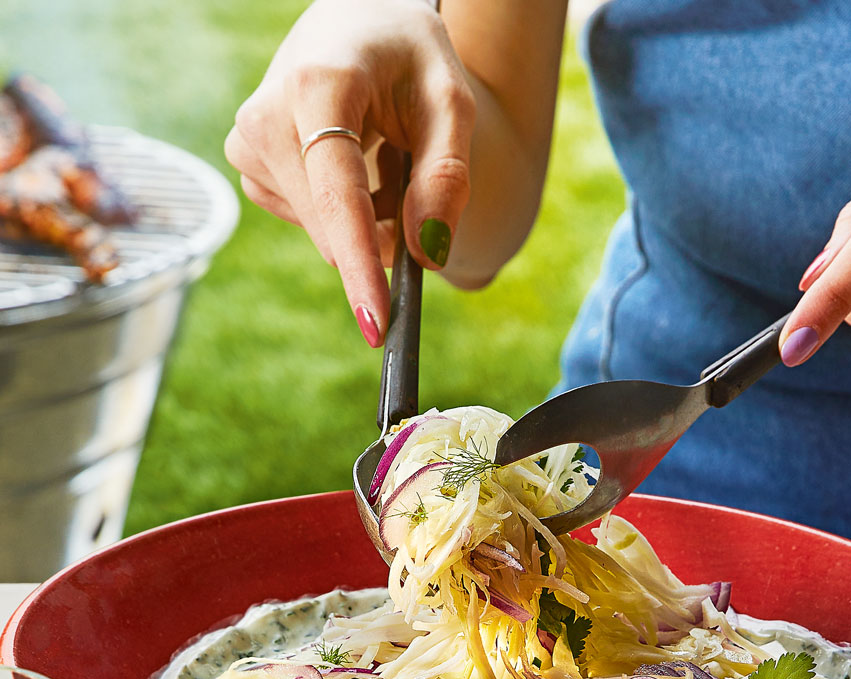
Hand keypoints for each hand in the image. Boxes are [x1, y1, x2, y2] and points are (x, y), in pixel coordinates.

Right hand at [224, 0, 474, 346]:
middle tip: (408, 166)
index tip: (375, 323)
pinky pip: (311, 221)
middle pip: (335, 227)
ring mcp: (248, 143)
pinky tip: (352, 158)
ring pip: (325, 232)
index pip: (338, 195)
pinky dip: (344, 209)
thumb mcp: (450, 102)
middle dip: (384, 229)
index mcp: (318, 88)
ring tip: (378, 145)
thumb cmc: (408, 54)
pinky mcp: (248, 163)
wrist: (356, 20)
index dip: (360, 265)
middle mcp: (266, 116)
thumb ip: (447, 178)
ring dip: (367, 214)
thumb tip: (426, 255)